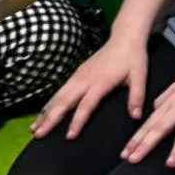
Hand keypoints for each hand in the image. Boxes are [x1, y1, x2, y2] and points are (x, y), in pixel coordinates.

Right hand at [32, 34, 148, 139]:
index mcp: (100, 82)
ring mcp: (78, 76)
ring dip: (45, 112)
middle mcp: (85, 79)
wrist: (124, 38)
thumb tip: (136, 117)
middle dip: (51, 119)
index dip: (77, 121)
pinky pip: (60, 91)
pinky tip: (43, 114)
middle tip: (39, 135)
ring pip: (58, 96)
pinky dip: (49, 103)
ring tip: (35, 129)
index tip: (69, 136)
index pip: (86, 105)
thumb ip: (137, 96)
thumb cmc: (133, 58)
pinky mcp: (76, 74)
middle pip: (64, 101)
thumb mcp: (140, 76)